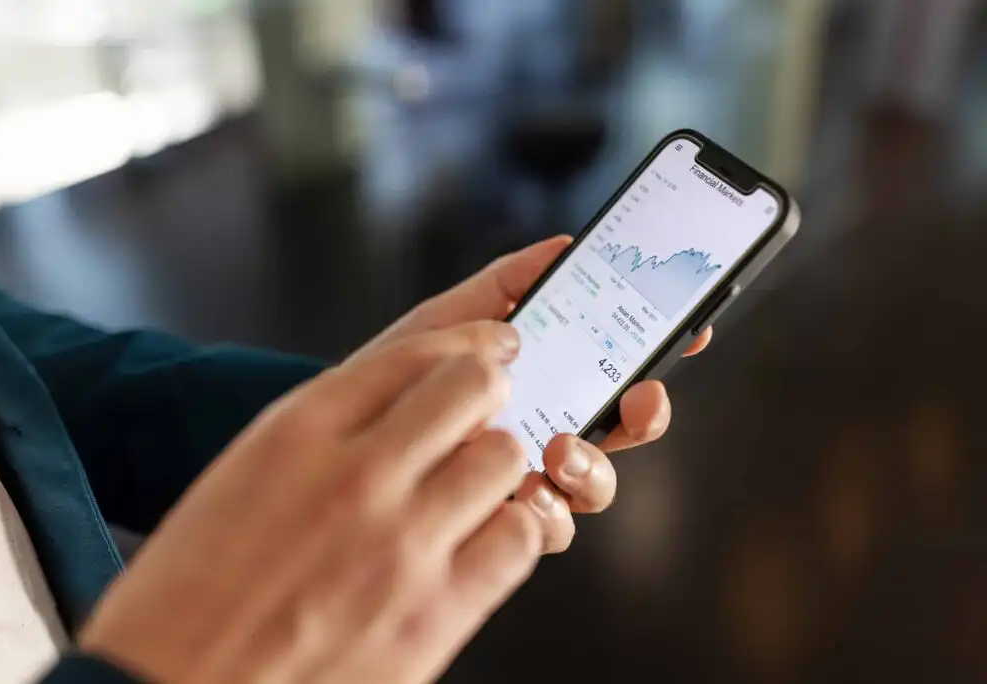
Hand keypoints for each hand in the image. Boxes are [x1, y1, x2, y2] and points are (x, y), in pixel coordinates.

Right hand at [81, 323, 544, 683]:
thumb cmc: (185, 601)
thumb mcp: (239, 479)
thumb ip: (321, 434)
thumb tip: (396, 409)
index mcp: (296, 433)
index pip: (413, 352)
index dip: (466, 342)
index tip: (488, 347)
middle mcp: (356, 476)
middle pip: (472, 387)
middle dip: (487, 390)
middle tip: (486, 408)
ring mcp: (403, 544)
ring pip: (504, 458)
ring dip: (498, 463)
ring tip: (479, 482)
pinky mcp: (436, 614)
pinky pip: (518, 539)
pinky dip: (514, 530)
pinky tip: (488, 537)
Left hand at [353, 236, 712, 552]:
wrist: (341, 432)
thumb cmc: (399, 370)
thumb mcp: (448, 319)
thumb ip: (504, 287)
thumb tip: (566, 245)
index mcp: (548, 378)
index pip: (618, 363)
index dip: (661, 348)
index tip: (691, 330)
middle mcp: (550, 428)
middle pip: (625, 427)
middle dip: (647, 412)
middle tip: (639, 396)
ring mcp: (530, 477)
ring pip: (595, 482)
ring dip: (596, 466)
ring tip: (560, 449)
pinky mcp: (503, 520)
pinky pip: (551, 526)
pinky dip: (548, 511)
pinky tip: (523, 492)